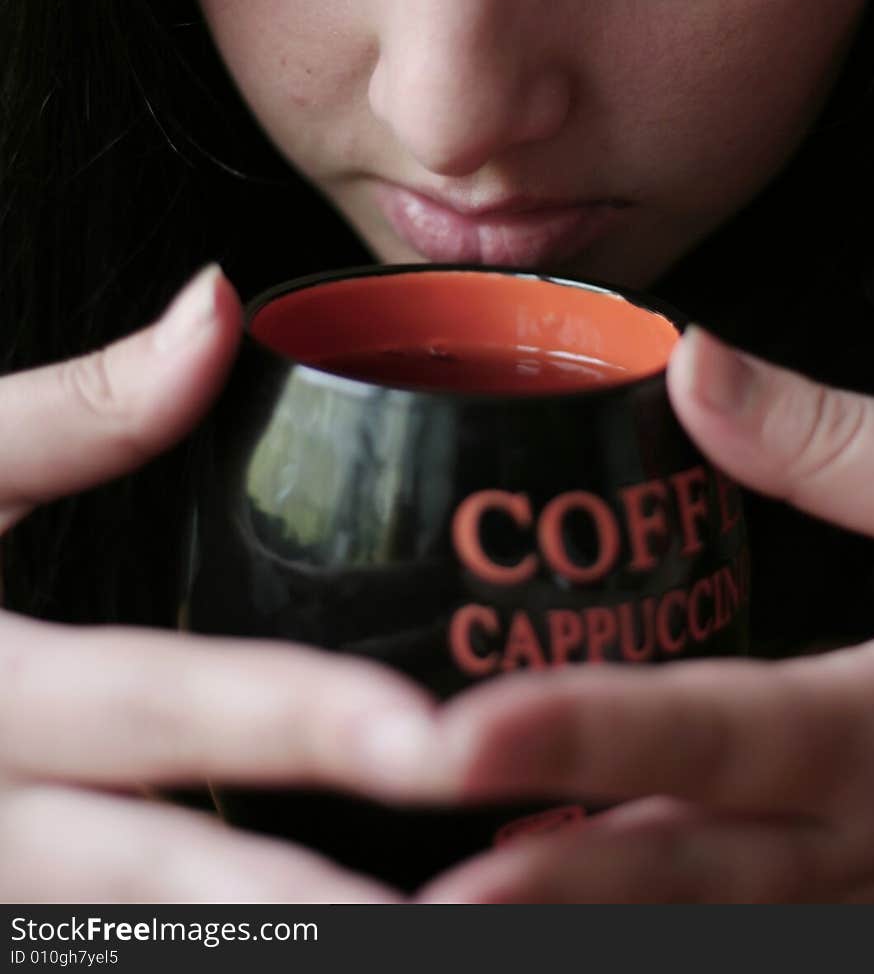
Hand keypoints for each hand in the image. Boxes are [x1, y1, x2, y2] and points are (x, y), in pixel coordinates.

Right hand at [0, 267, 436, 900]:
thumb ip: (74, 409)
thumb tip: (218, 305)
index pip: (157, 708)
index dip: (296, 723)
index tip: (437, 739)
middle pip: (163, 890)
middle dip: (322, 914)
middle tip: (485, 921)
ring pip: (137, 950)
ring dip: (283, 949)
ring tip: (441, 943)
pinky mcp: (7, 903)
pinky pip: (100, 947)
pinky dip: (215, 948)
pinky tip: (308, 933)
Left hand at [407, 328, 873, 902]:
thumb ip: (840, 448)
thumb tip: (694, 364)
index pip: (723, 735)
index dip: (596, 740)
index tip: (463, 739)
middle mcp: (873, 835)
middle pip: (689, 874)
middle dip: (545, 893)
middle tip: (402, 901)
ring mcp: (867, 887)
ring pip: (709, 926)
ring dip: (579, 923)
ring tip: (439, 915)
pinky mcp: (860, 892)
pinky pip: (743, 923)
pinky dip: (650, 918)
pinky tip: (554, 895)